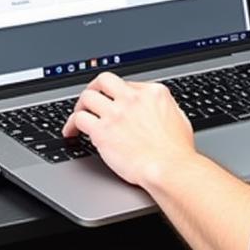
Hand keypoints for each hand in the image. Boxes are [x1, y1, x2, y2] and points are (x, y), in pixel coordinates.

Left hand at [63, 72, 196, 188]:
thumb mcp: (178, 118)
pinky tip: (70, 132)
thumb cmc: (177, 151)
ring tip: (78, 115)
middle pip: (104, 80)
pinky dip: (71, 125)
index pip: (127, 84)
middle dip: (94, 88)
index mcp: (152, 92)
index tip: (112, 101)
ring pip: (87, 97)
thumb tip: (157, 111)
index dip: (117, 94)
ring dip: (80, 105)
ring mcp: (116, 113)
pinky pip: (79, 120)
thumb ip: (164, 108)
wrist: (169, 168)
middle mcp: (132, 98)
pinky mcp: (102, 131)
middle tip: (90, 98)